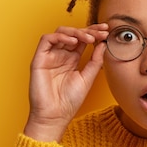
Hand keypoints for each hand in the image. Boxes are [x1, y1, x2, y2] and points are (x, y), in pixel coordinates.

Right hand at [23, 23, 108, 141]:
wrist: (55, 116)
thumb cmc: (69, 101)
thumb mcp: (87, 78)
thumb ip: (95, 61)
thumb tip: (103, 44)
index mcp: (71, 59)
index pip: (82, 40)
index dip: (94, 33)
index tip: (107, 31)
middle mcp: (60, 55)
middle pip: (73, 34)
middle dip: (88, 30)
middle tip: (102, 31)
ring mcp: (50, 56)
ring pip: (60, 33)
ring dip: (76, 32)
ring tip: (89, 38)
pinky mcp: (39, 59)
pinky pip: (46, 40)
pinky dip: (60, 36)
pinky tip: (73, 42)